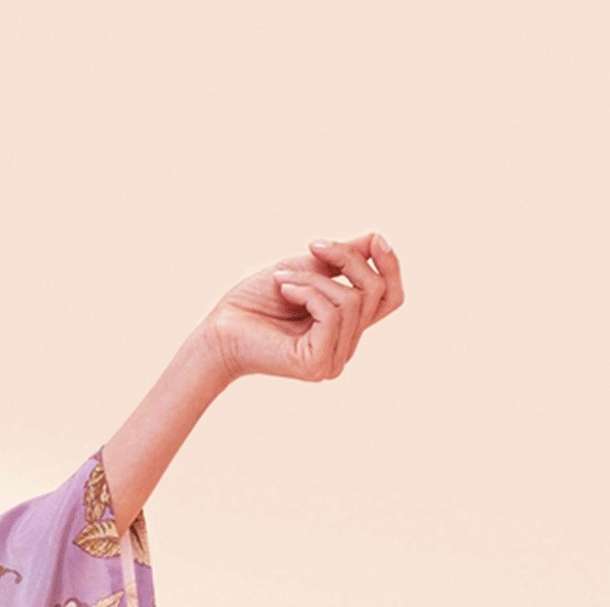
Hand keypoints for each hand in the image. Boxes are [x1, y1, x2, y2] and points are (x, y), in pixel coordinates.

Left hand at [199, 232, 404, 383]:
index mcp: (345, 327)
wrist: (218, 330)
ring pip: (352, 300)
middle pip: (374, 291)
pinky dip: (308, 292)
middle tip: (311, 248)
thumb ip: (344, 260)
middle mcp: (344, 348)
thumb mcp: (307, 269)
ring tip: (284, 280)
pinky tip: (284, 291)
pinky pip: (333, 313)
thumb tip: (378, 239)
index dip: (391, 265)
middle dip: (346, 259)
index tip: (374, 238)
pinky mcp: (317, 364)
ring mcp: (333, 360)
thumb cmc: (255, 301)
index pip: (390, 297)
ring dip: (315, 278)